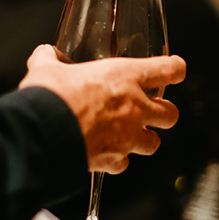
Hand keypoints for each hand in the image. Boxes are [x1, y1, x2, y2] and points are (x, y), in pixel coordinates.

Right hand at [19, 44, 184, 173]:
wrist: (43, 134)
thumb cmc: (51, 97)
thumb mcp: (47, 69)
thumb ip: (49, 60)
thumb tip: (44, 55)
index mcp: (124, 77)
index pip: (168, 70)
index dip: (175, 69)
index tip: (175, 71)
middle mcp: (134, 107)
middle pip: (171, 113)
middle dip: (164, 113)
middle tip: (152, 111)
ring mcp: (127, 137)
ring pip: (154, 143)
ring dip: (145, 140)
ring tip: (132, 137)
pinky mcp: (114, 160)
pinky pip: (124, 164)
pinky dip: (117, 161)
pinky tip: (106, 156)